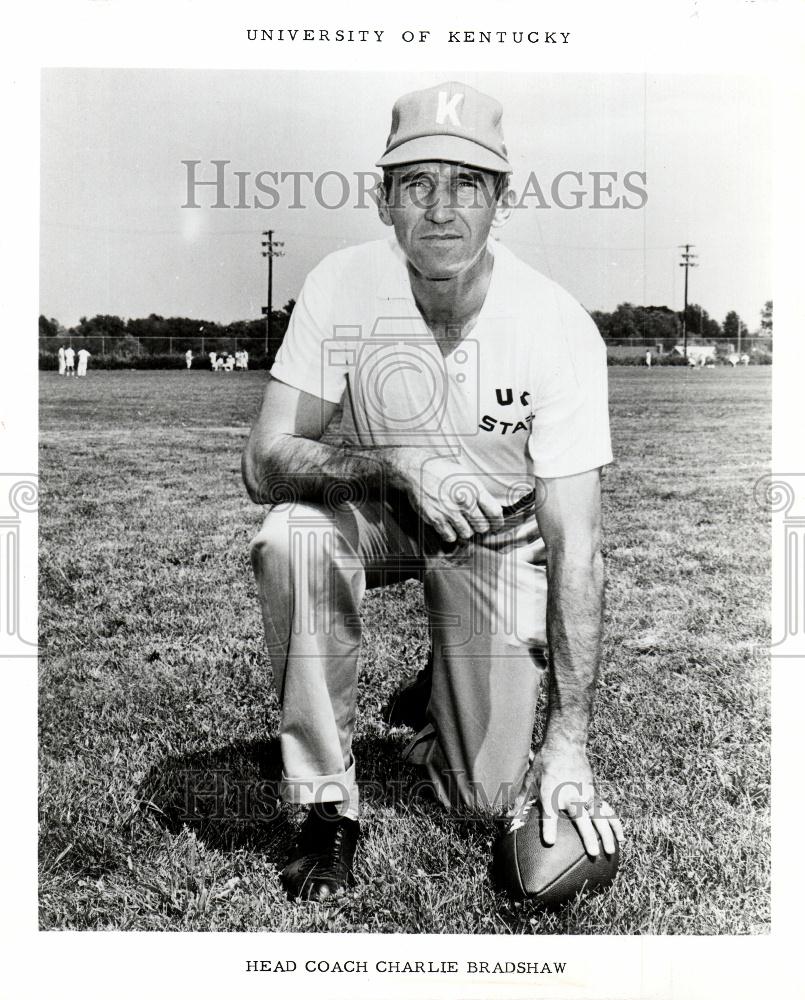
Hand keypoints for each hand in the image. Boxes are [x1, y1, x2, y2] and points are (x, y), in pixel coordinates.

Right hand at [387, 449, 503, 542]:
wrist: (418, 470)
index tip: (496, 525)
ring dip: (466, 531)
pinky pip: (450, 537)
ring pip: (467, 534)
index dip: (498, 522)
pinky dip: (452, 534)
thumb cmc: (442, 471)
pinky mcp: (436, 519)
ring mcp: (449, 511)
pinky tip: (450, 527)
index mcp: (474, 488)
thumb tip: (490, 509)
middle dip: (481, 527)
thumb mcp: (466, 475)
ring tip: (462, 524)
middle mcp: (464, 501)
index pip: (495, 512)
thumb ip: (479, 492)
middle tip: (477, 524)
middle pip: (482, 526)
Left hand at [521, 744, 623, 856]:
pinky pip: (607, 811)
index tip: (550, 842)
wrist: (565, 745)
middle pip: (582, 820)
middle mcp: (571, 797)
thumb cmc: (544, 763)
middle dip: (588, 836)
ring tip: (611, 851)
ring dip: (607, 834)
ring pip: (599, 817)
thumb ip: (520, 800)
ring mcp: (586, 795)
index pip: (549, 815)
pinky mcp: (595, 794)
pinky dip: (615, 824)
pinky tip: (621, 836)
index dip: (549, 828)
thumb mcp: (529, 779)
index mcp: (552, 795)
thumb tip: (507, 817)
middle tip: (593, 853)